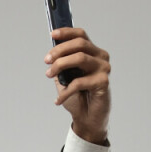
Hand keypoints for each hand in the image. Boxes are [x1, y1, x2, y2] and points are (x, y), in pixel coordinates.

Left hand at [45, 28, 110, 143]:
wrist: (86, 118)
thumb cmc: (77, 97)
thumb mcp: (65, 77)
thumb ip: (61, 64)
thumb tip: (51, 53)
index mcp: (92, 52)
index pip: (81, 35)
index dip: (67, 33)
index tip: (52, 35)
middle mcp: (101, 57)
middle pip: (80, 44)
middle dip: (60, 51)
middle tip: (46, 61)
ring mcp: (104, 69)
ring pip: (80, 58)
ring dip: (60, 65)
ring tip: (49, 75)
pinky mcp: (103, 82)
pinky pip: (79, 82)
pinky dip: (65, 91)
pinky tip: (58, 100)